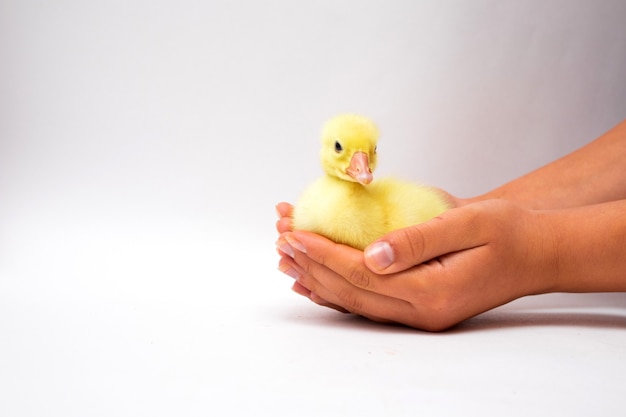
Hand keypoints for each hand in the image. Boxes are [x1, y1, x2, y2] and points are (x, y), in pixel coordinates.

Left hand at [276, 200, 557, 330]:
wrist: (536, 253)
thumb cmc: (508, 231)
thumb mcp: (468, 222)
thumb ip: (419, 239)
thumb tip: (372, 254)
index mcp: (433, 291)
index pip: (363, 274)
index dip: (325, 253)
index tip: (296, 233)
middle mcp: (423, 312)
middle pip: (352, 291)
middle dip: (313, 266)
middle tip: (282, 241)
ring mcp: (421, 315)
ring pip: (356, 302)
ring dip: (319, 281)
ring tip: (288, 262)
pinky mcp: (420, 308)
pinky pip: (370, 304)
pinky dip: (339, 292)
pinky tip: (318, 284)